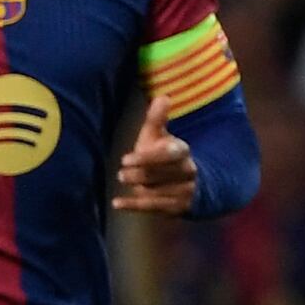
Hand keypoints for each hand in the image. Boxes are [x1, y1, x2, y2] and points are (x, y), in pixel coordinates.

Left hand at [114, 94, 196, 214]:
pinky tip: (117, 203)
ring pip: (159, 191)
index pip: (168, 155)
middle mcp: (188, 171)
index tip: (125, 159)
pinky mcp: (177, 207)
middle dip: (139, 174)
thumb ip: (157, 120)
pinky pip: (155, 207)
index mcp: (182, 152)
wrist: (188, 181)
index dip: (147, 158)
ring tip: (124, 181)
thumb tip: (162, 97)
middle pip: (161, 174)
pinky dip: (134, 206)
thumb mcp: (158, 136)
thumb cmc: (163, 154)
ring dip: (140, 188)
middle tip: (121, 174)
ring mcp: (184, 191)